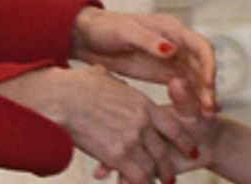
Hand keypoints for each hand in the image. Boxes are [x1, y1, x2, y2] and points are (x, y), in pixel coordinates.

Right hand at [0, 65, 199, 183]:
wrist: (61, 98)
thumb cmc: (76, 86)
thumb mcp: (104, 78)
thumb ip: (114, 85)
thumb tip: (107, 77)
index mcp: (143, 104)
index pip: (172, 127)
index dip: (183, 141)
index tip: (189, 149)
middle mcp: (142, 123)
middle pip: (163, 151)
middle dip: (168, 167)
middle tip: (170, 177)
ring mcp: (131, 139)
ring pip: (152, 167)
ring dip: (154, 179)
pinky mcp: (116, 155)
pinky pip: (136, 176)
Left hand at [72, 7, 218, 117]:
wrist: (89, 37)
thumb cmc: (106, 28)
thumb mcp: (125, 33)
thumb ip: (148, 41)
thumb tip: (171, 50)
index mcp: (172, 29)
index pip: (200, 47)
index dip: (208, 65)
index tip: (208, 85)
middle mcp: (177, 43)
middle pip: (201, 65)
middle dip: (208, 86)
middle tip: (209, 110)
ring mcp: (171, 59)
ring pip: (195, 78)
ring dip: (202, 95)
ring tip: (206, 117)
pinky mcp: (164, 73)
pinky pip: (183, 87)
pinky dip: (191, 99)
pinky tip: (195, 115)